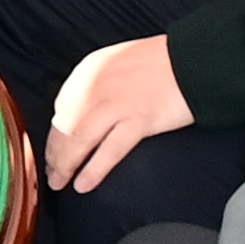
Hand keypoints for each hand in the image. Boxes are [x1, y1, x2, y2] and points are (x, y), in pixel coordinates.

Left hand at [47, 36, 189, 196]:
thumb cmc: (163, 61)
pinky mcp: (138, 121)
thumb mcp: (119, 62)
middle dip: (53, 152)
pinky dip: (93, 170)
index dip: (56, 131)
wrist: (194, 59)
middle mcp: (96, 85)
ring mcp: (116, 104)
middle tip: (50, 171)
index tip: (55, 147)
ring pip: (78, 140)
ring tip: (59, 182)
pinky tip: (83, 184)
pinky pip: (108, 151)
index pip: (62, 106)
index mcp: (90, 69)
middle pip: (64, 125)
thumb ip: (100, 83)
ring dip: (64, 165)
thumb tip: (88, 109)